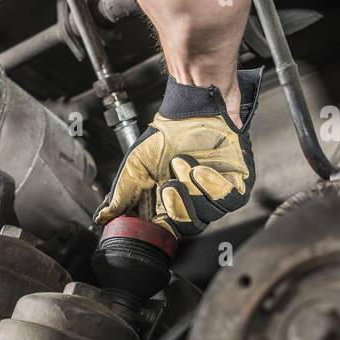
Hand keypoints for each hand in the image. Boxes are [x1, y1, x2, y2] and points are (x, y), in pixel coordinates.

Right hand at [96, 70, 261, 236]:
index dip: (160, 227)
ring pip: (208, 215)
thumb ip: (122, 193)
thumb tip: (103, 217)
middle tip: (167, 185)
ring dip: (193, 191)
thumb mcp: (136, 164)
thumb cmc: (167, 134)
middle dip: (177, 208)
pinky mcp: (236, 184)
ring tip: (183, 165)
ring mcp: (215, 195)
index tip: (152, 218)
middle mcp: (193, 202)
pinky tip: (201, 168)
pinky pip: (228, 200)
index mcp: (170, 204)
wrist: (193, 109)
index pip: (167, 230)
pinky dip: (212, 186)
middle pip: (188, 228)